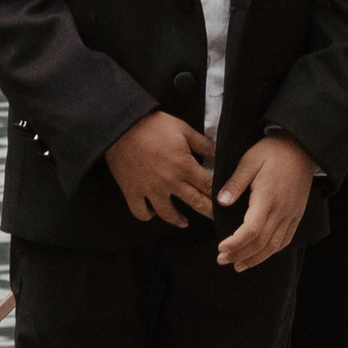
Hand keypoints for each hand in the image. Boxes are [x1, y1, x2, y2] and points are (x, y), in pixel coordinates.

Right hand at [105, 110, 216, 227]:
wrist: (122, 127)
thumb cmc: (154, 125)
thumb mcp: (183, 128)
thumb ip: (202, 143)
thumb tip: (218, 153)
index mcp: (184, 165)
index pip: (207, 186)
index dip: (218, 195)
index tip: (224, 202)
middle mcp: (169, 182)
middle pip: (194, 202)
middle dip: (208, 212)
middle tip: (215, 219)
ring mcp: (150, 190)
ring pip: (168, 214)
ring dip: (178, 220)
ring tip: (184, 222)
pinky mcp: (133, 192)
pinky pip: (141, 213)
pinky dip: (148, 215)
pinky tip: (154, 212)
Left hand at [217, 133, 316, 270]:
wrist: (302, 146)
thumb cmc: (273, 151)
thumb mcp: (249, 160)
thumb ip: (235, 183)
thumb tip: (221, 202)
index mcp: (268, 198)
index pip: (252, 230)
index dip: (236, 244)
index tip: (221, 248)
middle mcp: (282, 210)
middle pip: (261, 242)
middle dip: (240, 255)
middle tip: (222, 259)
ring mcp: (291, 214)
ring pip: (274, 245)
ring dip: (255, 259)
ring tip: (238, 264)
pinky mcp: (297, 214)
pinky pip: (286, 239)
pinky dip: (271, 251)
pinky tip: (260, 255)